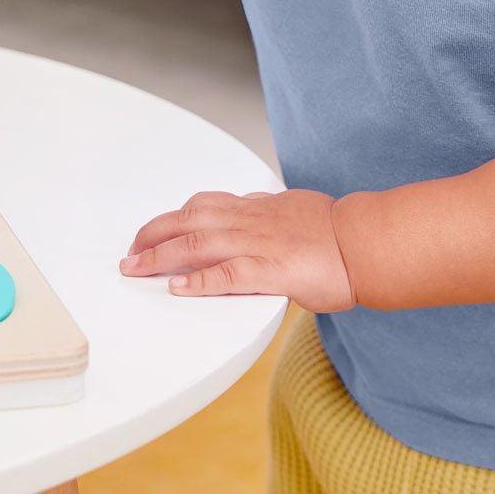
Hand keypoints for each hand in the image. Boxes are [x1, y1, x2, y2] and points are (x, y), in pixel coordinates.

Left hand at [121, 189, 355, 311]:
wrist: (365, 241)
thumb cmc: (335, 231)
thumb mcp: (293, 209)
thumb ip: (268, 212)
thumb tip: (253, 208)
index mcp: (256, 208)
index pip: (203, 205)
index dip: (172, 218)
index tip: (153, 230)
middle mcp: (250, 221)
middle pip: (188, 220)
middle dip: (152, 235)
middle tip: (129, 252)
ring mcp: (258, 244)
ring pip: (197, 243)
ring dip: (159, 256)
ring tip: (134, 268)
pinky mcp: (271, 270)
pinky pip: (226, 275)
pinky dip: (197, 281)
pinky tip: (176, 289)